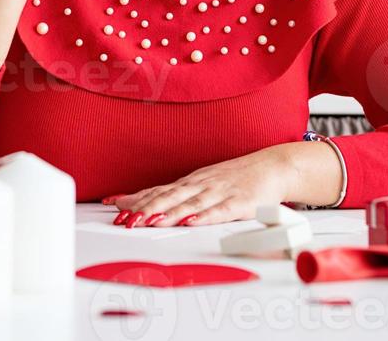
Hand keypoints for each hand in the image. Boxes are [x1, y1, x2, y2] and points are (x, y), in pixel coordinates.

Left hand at [102, 146, 295, 227]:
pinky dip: (205, 216)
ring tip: (148, 221)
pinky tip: (191, 222)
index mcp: (191, 182)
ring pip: (189, 204)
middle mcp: (201, 185)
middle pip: (168, 197)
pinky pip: (220, 210)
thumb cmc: (237, 178)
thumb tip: (151, 206)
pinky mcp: (239, 202)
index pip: (158, 190)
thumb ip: (180, 197)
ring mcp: (219, 192)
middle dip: (145, 208)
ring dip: (168, 213)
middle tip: (125, 219)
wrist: (273, 166)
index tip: (115, 206)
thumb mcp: (204, 184)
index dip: (136, 198)